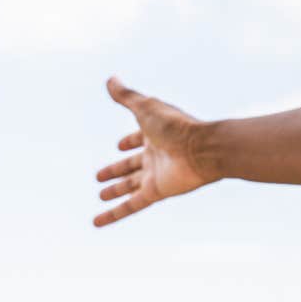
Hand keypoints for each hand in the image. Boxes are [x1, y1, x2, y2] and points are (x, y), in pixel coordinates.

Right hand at [93, 77, 216, 226]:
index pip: (140, 138)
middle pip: (133, 165)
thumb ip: (127, 96)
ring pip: (131, 186)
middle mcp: (156, 156)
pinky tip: (96, 222)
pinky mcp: (157, 192)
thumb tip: (111, 79)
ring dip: (115, 191)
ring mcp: (157, 175)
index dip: (130, 140)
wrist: (203, 150)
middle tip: (99, 177)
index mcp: (156, 134)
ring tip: (100, 195)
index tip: (120, 145)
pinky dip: (114, 215)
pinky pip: (131, 206)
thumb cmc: (177, 126)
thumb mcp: (146, 108)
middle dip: (117, 170)